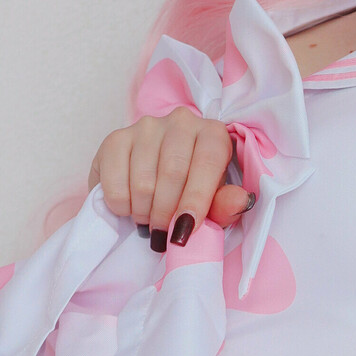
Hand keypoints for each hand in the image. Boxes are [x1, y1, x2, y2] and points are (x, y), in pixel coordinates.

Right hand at [88, 109, 255, 248]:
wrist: (156, 176)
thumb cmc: (193, 189)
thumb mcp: (215, 201)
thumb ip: (227, 205)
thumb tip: (241, 201)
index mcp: (212, 133)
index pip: (207, 163)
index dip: (196, 199)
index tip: (186, 229)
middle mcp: (181, 121)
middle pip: (172, 173)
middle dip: (167, 214)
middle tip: (164, 234)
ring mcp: (146, 127)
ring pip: (142, 181)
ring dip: (144, 213)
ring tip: (149, 221)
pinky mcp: (115, 138)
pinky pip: (114, 181)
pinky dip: (122, 206)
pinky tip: (130, 208)